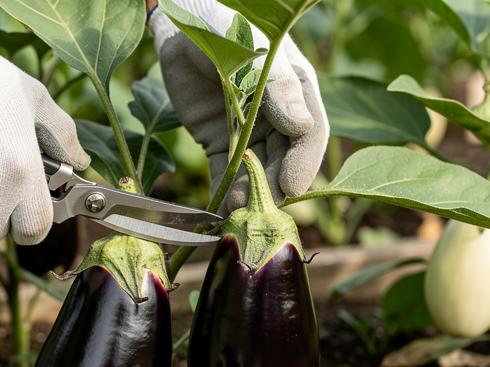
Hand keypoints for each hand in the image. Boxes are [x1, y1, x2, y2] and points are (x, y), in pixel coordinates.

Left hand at [148, 0, 327, 211]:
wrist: (178, 27)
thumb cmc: (223, 26)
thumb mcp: (252, 52)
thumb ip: (276, 87)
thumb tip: (303, 127)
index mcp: (297, 91)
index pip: (310, 133)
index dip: (303, 162)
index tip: (291, 186)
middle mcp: (278, 116)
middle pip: (284, 159)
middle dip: (275, 186)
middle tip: (263, 212)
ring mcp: (249, 132)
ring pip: (257, 172)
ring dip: (250, 195)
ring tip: (239, 217)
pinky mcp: (220, 142)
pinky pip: (227, 173)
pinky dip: (226, 193)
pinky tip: (221, 213)